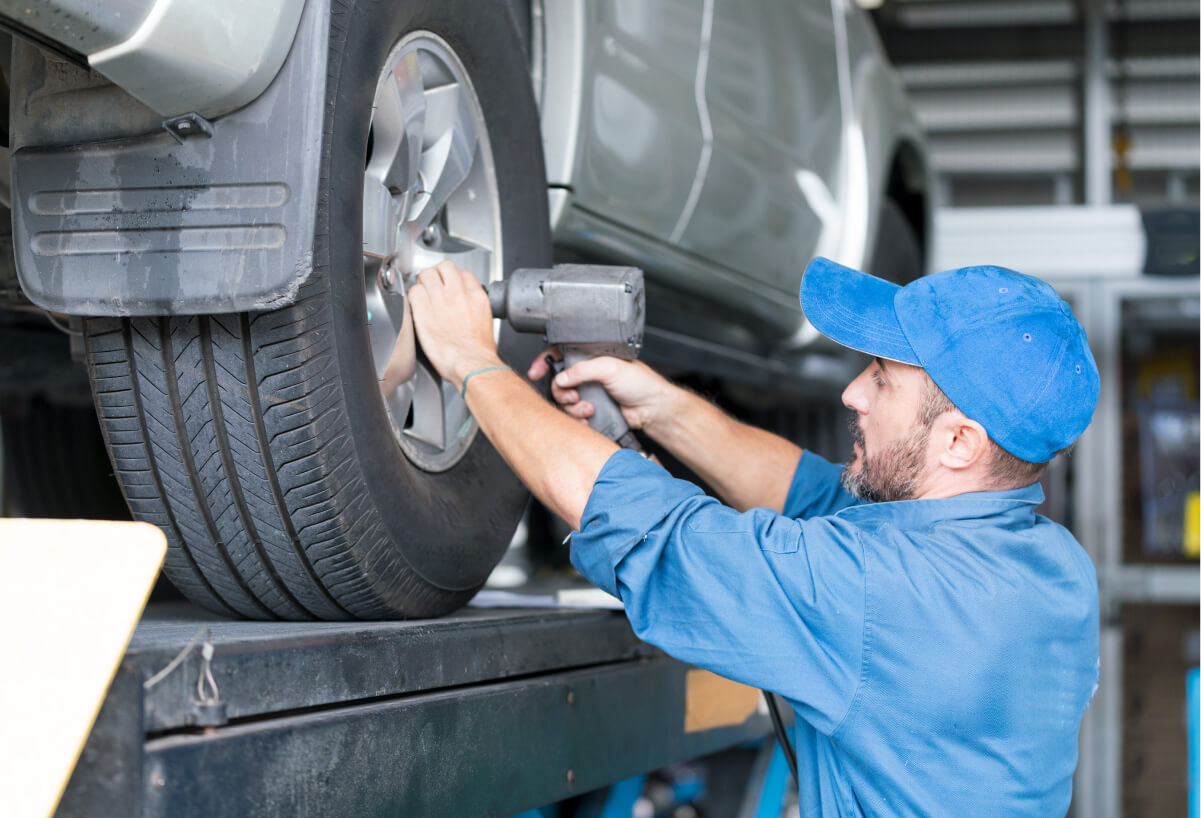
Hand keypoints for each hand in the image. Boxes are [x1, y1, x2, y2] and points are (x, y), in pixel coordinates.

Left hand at [408, 261, 501, 386]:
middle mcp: (459, 294)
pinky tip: (416, 304)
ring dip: (423, 281)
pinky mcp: (424, 311)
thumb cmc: (479, 353)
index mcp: (476, 297)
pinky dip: (413, 295)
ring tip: (423, 292)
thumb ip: (475, 309)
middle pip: (445, 267)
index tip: (450, 285)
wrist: (471, 364)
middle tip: (433, 283)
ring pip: (427, 274)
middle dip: (438, 273)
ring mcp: (440, 300)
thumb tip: (468, 309)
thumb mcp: (486, 323)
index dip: (454, 279)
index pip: (464, 274)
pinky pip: (414, 291)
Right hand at [528, 350, 674, 432]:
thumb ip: (582, 369)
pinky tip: (589, 419)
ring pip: (565, 401)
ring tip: (589, 409)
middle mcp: (588, 375)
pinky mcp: (592, 411)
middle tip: (573, 396)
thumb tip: (561, 376)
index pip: (561, 355)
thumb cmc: (640, 383)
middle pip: (559, 382)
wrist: (652, 409)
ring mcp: (589, 393)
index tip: (536, 372)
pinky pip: (574, 416)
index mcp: (591, 358)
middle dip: (561, 392)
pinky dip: (578, 419)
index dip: (545, 363)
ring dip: (573, 408)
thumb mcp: (610, 367)